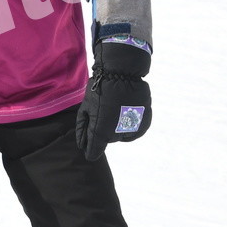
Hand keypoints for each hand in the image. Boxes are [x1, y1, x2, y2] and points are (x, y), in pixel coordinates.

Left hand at [74, 40, 151, 161]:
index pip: (93, 153)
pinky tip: (126, 111)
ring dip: (118, 127)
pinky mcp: (144, 124)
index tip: (89, 142)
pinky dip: (130, 124)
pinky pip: (134, 131)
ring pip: (122, 136)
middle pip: (108, 141)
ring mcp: (133, 129)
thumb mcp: (86, 108)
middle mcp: (117, 135)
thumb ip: (83, 129)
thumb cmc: (100, 89)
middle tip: (104, 111)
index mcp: (100, 132)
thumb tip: (82, 145)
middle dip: (104, 130)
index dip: (89, 149)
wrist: (123, 73)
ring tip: (116, 109)